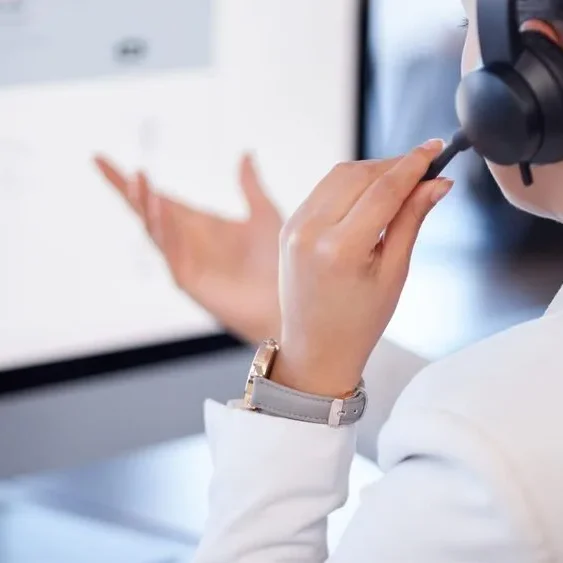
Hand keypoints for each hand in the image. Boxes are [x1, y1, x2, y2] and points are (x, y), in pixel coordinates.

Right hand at [93, 154, 282, 343]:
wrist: (287, 301)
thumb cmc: (278, 262)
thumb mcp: (264, 214)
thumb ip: (250, 186)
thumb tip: (245, 154)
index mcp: (199, 225)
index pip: (160, 198)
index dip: (135, 183)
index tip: (102, 160)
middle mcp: (186, 241)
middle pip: (147, 211)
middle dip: (127, 189)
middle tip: (102, 163)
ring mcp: (184, 261)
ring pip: (153, 229)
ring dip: (144, 204)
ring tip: (138, 178)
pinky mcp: (188, 280)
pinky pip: (169, 252)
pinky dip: (162, 230)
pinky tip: (160, 207)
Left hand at [272, 140, 452, 396]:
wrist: (315, 348)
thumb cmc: (357, 322)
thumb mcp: (393, 273)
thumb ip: (411, 221)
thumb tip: (436, 184)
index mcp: (339, 249)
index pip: (383, 189)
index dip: (413, 164)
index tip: (435, 149)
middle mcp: (310, 232)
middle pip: (359, 173)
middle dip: (393, 165)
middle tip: (423, 170)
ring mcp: (294, 227)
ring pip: (338, 175)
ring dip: (371, 171)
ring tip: (399, 184)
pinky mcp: (288, 226)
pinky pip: (322, 190)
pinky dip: (349, 184)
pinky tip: (369, 195)